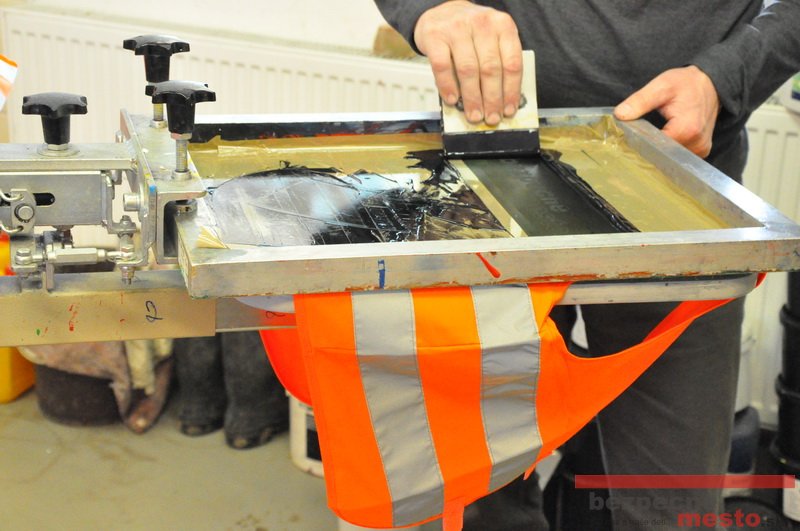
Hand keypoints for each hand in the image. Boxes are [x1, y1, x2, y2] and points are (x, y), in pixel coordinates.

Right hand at [414, 0, 521, 125]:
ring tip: (474, 114)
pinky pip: (442, 66)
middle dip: (492, 99)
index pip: (512, 63)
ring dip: (472, 98)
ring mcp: (457, 28)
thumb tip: (501, 101)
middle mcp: (482, 24)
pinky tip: (452, 99)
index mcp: (502, 25)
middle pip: (491, 69)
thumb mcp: (490, 40)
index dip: (511, 90)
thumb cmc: (469, 32)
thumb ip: (498, 63)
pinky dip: (448, 86)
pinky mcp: (435, 36)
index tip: (509, 109)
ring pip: (468, 70)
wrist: (441, 12)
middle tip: (491, 117)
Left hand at [614, 66, 720, 157]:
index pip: (656, 147)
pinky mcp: (701, 150)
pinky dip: (670, 150)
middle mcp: (697, 143)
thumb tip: (620, 114)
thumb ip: (640, 101)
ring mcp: (701, 149)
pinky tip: (664, 140)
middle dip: (649, 147)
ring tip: (654, 136)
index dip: (641, 143)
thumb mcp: (661, 86)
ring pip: (671, 157)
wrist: (710, 83)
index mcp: (687, 129)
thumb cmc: (686, 83)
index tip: (631, 137)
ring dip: (660, 149)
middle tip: (639, 136)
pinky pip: (680, 156)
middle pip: (664, 155)